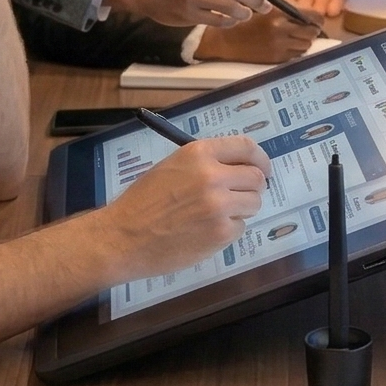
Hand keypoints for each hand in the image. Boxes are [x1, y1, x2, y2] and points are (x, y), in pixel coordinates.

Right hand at [97, 136, 271, 279]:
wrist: (123, 237)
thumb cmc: (143, 201)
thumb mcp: (173, 166)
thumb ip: (205, 163)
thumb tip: (238, 167)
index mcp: (198, 153)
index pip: (246, 147)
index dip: (260, 159)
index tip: (262, 168)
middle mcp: (213, 176)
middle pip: (256, 177)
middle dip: (252, 187)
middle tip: (240, 196)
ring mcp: (219, 206)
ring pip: (253, 203)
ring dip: (242, 209)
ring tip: (217, 215)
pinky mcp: (221, 233)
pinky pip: (240, 227)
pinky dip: (228, 230)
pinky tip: (205, 231)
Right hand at [195, 11, 318, 64]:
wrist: (226, 40)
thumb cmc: (244, 19)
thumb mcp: (264, 5)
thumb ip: (286, 6)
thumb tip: (308, 9)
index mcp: (278, 13)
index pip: (312, 16)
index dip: (317, 18)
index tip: (316, 18)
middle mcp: (280, 30)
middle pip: (312, 32)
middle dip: (312, 29)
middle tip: (307, 27)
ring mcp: (279, 46)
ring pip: (306, 45)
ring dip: (304, 40)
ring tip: (295, 36)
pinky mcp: (276, 59)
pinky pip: (297, 55)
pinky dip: (296, 50)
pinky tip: (287, 44)